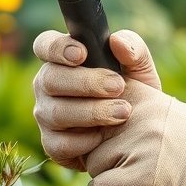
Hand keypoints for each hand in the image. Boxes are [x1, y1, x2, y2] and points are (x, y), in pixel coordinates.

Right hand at [32, 28, 160, 169]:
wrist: (139, 135)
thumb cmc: (134, 93)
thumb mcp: (140, 68)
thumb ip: (134, 48)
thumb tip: (116, 41)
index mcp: (63, 59)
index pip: (44, 44)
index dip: (57, 48)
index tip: (82, 54)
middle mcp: (47, 84)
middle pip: (49, 78)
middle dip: (85, 82)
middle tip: (118, 86)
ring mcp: (46, 115)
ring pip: (55, 112)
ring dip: (92, 112)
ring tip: (123, 112)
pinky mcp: (52, 144)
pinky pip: (60, 143)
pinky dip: (85, 140)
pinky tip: (104, 137)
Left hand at [85, 79, 185, 185]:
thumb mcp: (182, 116)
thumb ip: (148, 112)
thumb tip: (115, 113)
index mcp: (151, 98)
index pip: (99, 98)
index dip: (96, 121)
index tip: (104, 136)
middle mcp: (142, 116)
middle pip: (92, 134)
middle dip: (101, 154)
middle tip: (120, 167)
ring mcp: (142, 145)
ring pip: (94, 162)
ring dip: (107, 177)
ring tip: (132, 184)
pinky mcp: (142, 176)